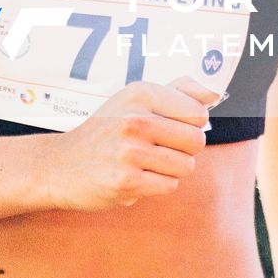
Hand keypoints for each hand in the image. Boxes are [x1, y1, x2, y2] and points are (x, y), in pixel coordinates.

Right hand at [38, 76, 220, 210]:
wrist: (61, 165)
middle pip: (196, 141)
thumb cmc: (106, 129)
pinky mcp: (126, 183)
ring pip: (185, 166)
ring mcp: (129, 153)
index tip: (170, 125)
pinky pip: (169, 186)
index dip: (190, 123)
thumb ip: (179, 91)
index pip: (198, 112)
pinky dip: (157, 185)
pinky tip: (135, 177)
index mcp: (140, 94)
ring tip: (145, 162)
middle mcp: (134, 120)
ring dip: (171, 169)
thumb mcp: (135, 99)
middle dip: (184, 149)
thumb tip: (215, 94)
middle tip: (159, 147)